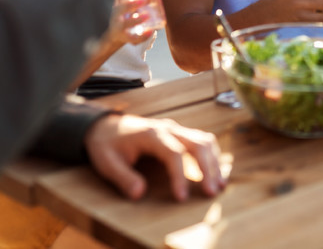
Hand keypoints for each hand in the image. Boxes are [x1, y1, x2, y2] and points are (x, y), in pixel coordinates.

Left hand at [84, 114, 224, 200]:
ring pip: (204, 140)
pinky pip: (202, 140)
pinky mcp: (179, 133)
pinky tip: (215, 171)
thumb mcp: (107, 163)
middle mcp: (168, 128)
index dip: (180, 175)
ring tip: (219, 184)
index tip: (181, 197)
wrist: (104, 125)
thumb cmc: (106, 144)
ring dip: (214, 162)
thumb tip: (139, 194)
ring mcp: (176, 129)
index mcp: (151, 134)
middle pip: (197, 144)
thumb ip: (123, 178)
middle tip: (212, 192)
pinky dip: (212, 155)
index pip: (174, 153)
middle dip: (207, 168)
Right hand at [108, 0, 162, 45]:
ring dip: (137, 20)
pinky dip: (142, 36)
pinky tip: (150, 31)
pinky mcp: (126, 38)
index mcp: (119, 4)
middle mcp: (117, 14)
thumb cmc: (127, 13)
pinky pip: (133, 39)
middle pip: (121, 8)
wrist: (116, 34)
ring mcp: (120, 27)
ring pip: (127, 24)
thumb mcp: (132, 2)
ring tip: (147, 15)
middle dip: (131, 3)